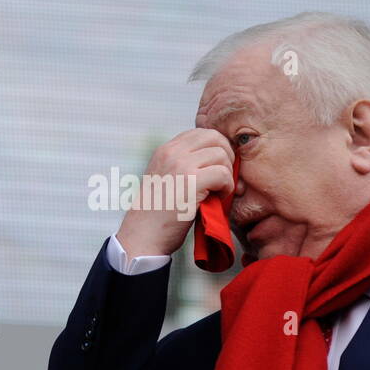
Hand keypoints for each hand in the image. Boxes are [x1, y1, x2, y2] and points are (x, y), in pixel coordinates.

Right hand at [115, 128, 235, 258]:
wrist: (142, 237)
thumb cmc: (157, 215)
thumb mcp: (165, 179)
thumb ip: (183, 165)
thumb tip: (217, 158)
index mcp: (165, 150)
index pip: (200, 132)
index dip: (216, 148)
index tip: (217, 167)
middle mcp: (172, 152)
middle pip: (215, 137)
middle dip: (226, 156)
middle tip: (224, 177)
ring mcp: (181, 165)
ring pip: (222, 154)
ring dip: (227, 174)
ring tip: (219, 191)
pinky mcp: (191, 181)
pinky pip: (223, 173)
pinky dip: (227, 187)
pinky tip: (219, 198)